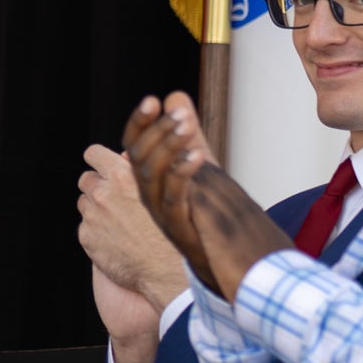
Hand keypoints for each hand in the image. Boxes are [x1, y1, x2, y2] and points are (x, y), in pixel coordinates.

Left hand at [77, 145, 186, 342]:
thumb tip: (125, 156)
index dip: (99, 160)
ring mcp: (92, 216)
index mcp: (121, 175)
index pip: (93, 153)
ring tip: (119, 222)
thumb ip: (140, 172)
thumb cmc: (174, 228)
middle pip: (86, 179)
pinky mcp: (87, 237)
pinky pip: (86, 227)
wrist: (169, 269)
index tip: (105, 168)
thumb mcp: (164, 190)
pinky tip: (117, 240)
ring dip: (96, 209)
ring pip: (84, 203)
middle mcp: (102, 193)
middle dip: (98, 186)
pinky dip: (96, 232)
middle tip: (115, 199)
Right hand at [124, 92, 291, 301]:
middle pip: (138, 157)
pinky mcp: (179, 228)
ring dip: (167, 148)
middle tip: (179, 113)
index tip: (152, 100)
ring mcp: (161, 213)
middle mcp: (149, 196)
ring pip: (150, 176)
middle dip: (156, 131)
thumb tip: (175, 96)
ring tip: (187, 127)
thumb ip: (186, 134)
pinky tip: (198, 155)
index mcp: (151, 180)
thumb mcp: (199, 167)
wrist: (229, 266)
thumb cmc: (212, 214)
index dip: (139, 122)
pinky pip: (174, 198)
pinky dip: (182, 174)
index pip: (133, 145)